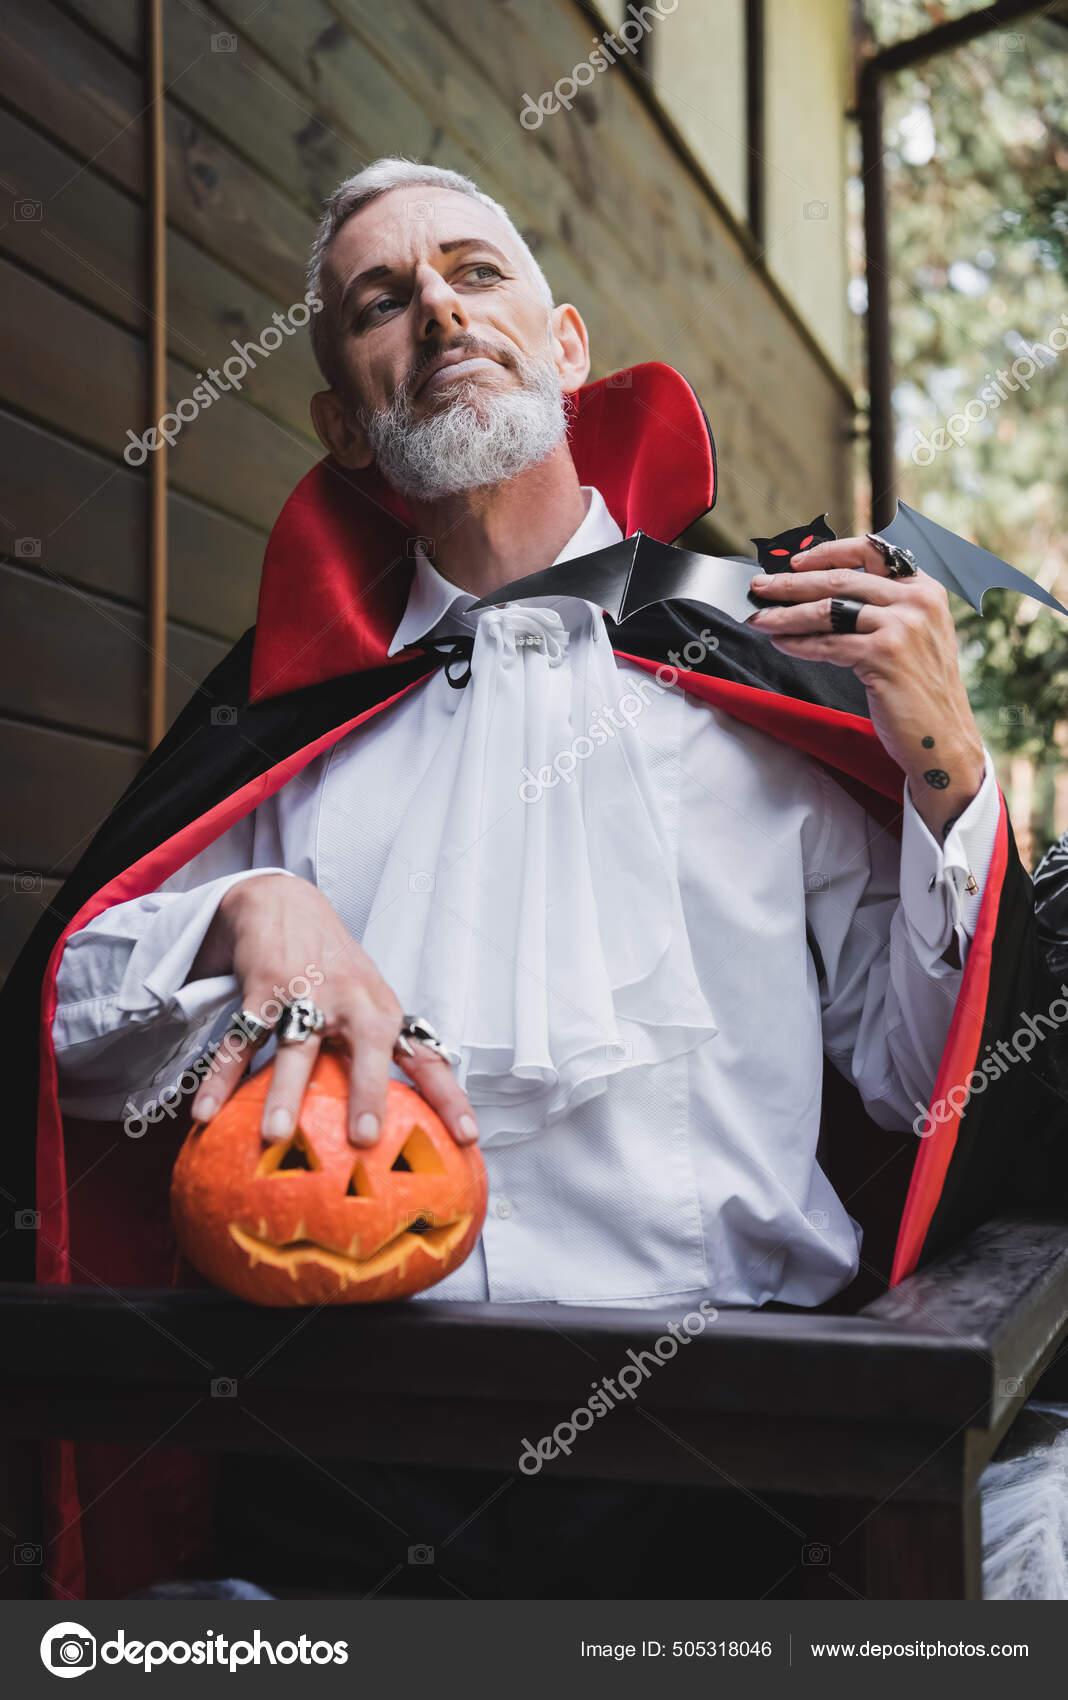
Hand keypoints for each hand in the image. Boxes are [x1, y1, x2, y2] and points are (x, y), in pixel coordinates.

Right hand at [187, 873, 478, 1148]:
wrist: (287, 904)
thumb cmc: (336, 971)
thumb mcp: (370, 1003)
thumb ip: (382, 1054)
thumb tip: (408, 1125)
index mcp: (384, 1012)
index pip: (425, 1058)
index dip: (448, 1097)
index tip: (469, 1138)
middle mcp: (353, 1002)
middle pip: (367, 1048)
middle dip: (368, 1092)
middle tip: (365, 1138)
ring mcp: (308, 994)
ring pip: (295, 1047)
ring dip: (282, 1093)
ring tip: (275, 1136)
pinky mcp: (264, 988)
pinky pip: (240, 1039)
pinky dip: (221, 1079)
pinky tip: (206, 1115)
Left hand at [747, 535, 985, 838]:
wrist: (942, 736)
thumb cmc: (921, 689)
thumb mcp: (916, 634)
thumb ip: (883, 607)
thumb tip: (822, 593)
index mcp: (923, 588)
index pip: (870, 552)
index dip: (827, 552)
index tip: (796, 562)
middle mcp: (915, 601)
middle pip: (840, 581)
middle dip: (791, 584)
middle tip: (760, 587)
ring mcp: (902, 627)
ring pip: (828, 612)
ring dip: (786, 615)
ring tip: (760, 619)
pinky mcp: (884, 655)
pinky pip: (829, 644)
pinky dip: (800, 644)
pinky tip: (782, 643)